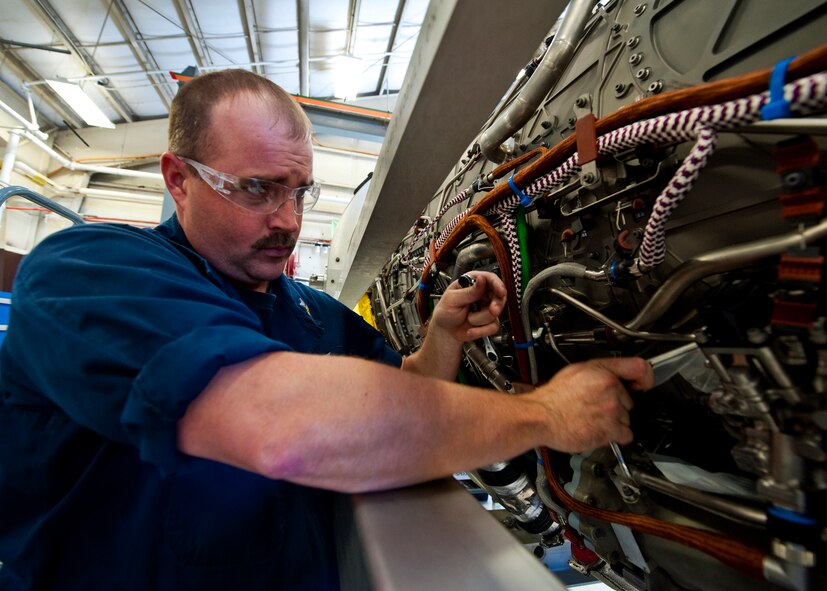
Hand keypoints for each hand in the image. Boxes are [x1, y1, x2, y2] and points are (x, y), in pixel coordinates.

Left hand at [429, 271, 506, 342]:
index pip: (490, 279)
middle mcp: (482, 294)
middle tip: (492, 310)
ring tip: (467, 318)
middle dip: (495, 305)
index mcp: (472, 282)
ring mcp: (486, 308)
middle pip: (499, 295)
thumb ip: (469, 291)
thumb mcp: (453, 299)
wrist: (445, 331)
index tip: (500, 291)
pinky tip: (470, 330)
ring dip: (479, 319)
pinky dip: (480, 330)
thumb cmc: (445, 312)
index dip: (497, 284)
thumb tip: (481, 279)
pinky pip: (493, 326)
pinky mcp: (489, 322)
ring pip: (495, 313)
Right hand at [532, 357, 652, 452]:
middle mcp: (610, 388)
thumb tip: (613, 376)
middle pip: (629, 399)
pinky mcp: (611, 429)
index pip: (640, 368)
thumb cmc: (552, 398)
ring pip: (627, 418)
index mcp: (602, 371)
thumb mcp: (575, 371)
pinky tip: (600, 430)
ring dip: (614, 421)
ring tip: (593, 419)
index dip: (644, 378)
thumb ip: (598, 371)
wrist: (541, 417)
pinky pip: (626, 434)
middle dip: (617, 405)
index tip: (641, 385)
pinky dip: (616, 436)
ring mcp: (612, 409)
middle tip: (597, 407)